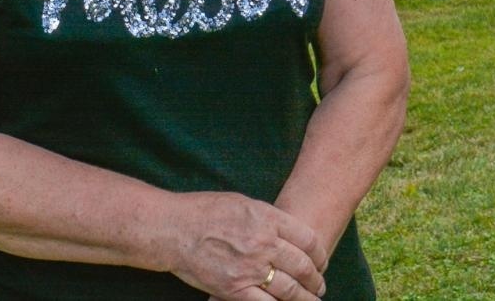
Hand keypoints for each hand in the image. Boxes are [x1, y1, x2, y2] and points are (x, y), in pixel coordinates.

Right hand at [167, 191, 326, 300]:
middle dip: (316, 279)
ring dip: (305, 298)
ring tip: (311, 300)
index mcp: (268, 219)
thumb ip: (268, 218)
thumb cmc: (204, 211)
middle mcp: (263, 244)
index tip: (321, 261)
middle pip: (303, 266)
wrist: (173, 229)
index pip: (308, 240)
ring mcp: (250, 268)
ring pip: (290, 290)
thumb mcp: (243, 202)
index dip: (320, 254)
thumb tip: (286, 231)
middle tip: (320, 285)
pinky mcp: (234, 289)